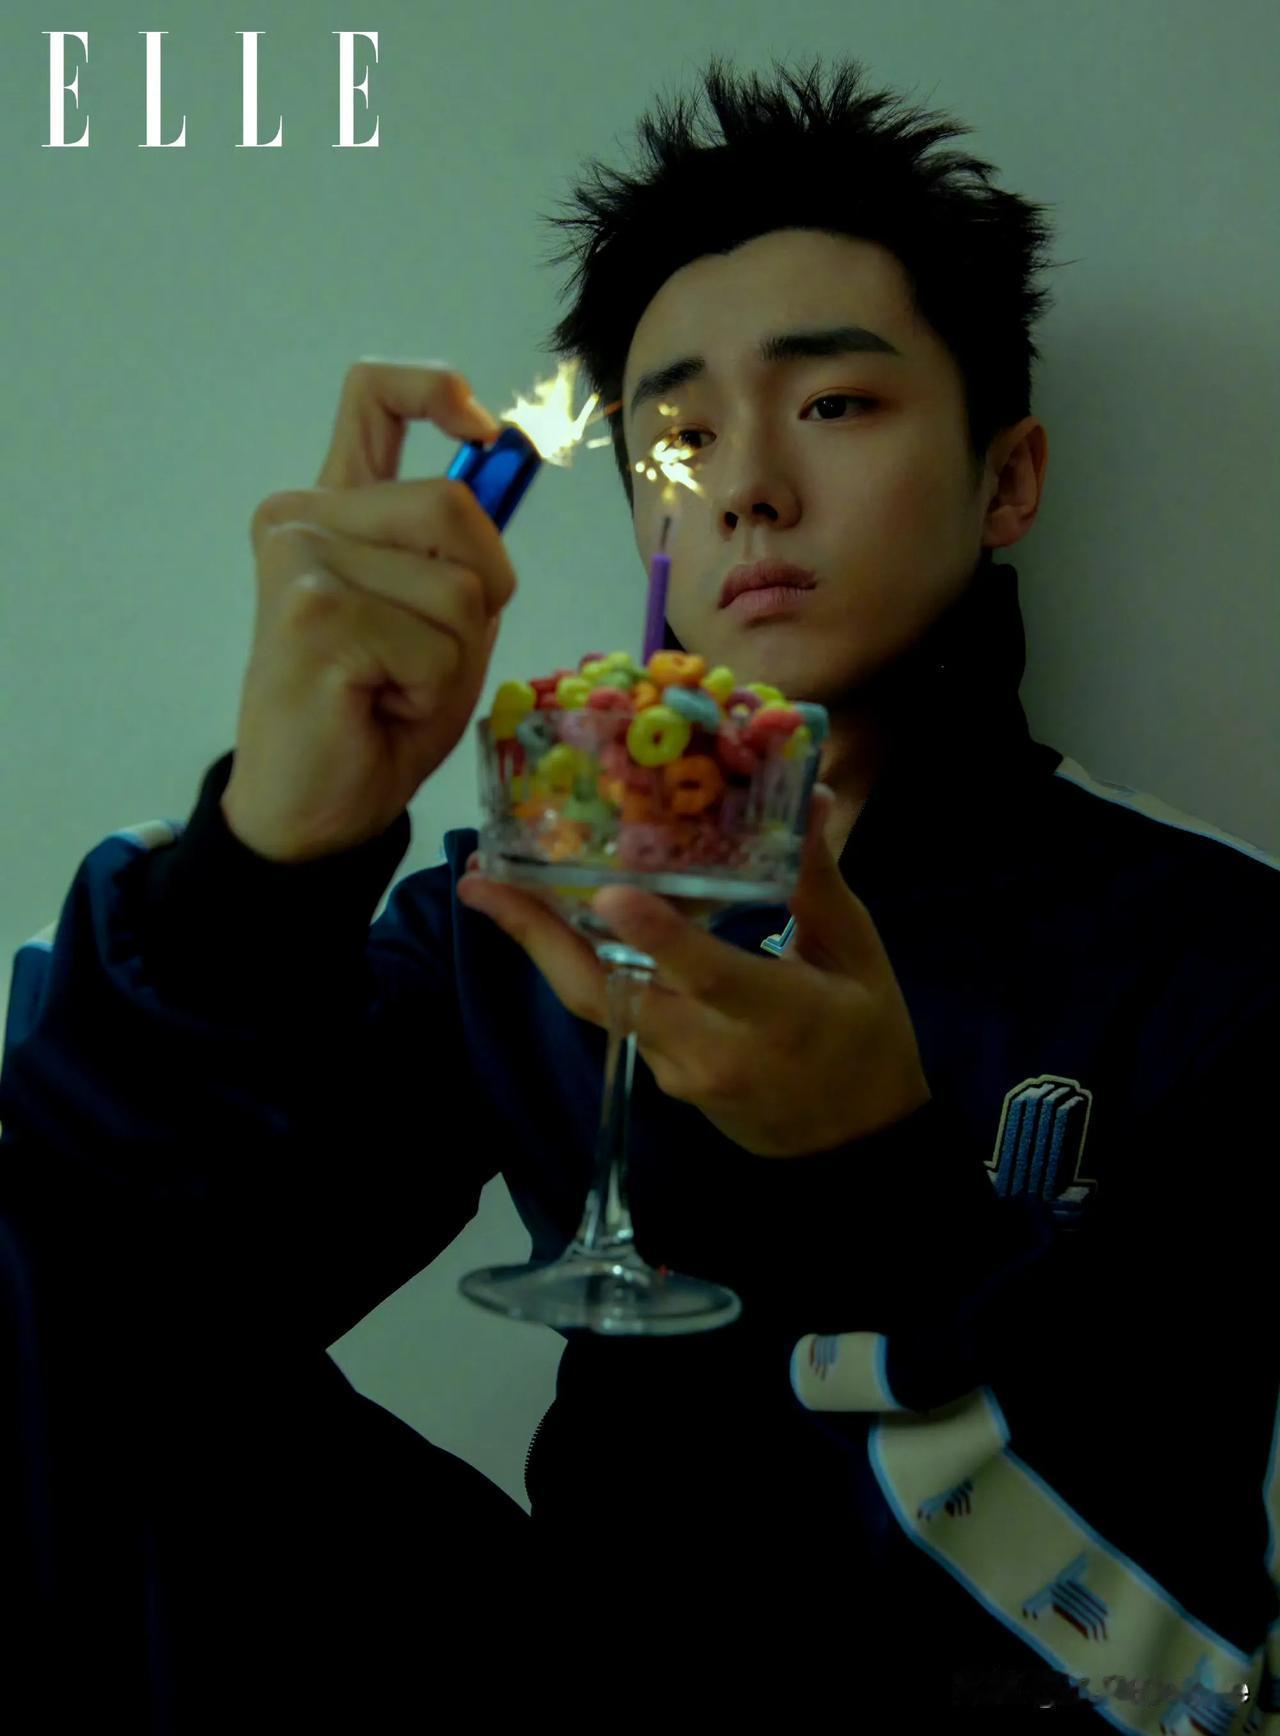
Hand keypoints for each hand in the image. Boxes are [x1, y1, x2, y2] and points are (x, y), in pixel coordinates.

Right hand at [224, 360, 514, 862]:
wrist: (314, 807)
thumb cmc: (378, 715)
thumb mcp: (442, 621)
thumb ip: (458, 550)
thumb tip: (499, 460)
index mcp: (333, 507)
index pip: (372, 396)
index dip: (435, 389)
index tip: (482, 432)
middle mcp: (303, 517)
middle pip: (454, 507)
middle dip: (483, 588)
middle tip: (434, 654)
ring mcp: (300, 559)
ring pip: (456, 586)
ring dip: (453, 657)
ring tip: (394, 686)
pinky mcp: (312, 612)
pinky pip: (436, 643)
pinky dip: (431, 690)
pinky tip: (378, 706)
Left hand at [457, 785, 931, 1156]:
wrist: (853, 1150)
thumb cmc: (867, 1040)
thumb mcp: (857, 956)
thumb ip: (818, 883)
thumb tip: (814, 794)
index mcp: (776, 1015)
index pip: (708, 974)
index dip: (658, 936)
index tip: (607, 894)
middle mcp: (710, 1048)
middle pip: (607, 994)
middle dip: (536, 937)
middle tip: (480, 882)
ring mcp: (676, 1070)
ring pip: (600, 1002)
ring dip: (544, 944)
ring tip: (494, 885)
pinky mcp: (660, 1078)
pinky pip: (617, 1012)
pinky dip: (585, 963)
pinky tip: (556, 917)